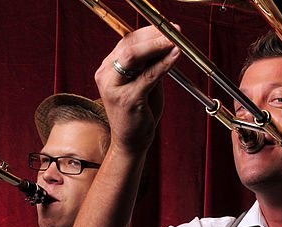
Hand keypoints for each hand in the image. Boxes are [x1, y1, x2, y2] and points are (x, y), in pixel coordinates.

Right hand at [94, 25, 180, 154]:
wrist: (130, 142)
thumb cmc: (138, 113)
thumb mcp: (145, 84)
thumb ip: (151, 65)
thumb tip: (167, 43)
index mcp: (107, 69)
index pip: (126, 41)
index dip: (148, 32)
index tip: (168, 27)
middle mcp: (105, 75)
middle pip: (128, 45)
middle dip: (153, 35)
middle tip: (174, 31)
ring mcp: (113, 88)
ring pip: (133, 56)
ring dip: (157, 45)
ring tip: (176, 40)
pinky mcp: (126, 100)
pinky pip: (147, 76)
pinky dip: (163, 64)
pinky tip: (175, 55)